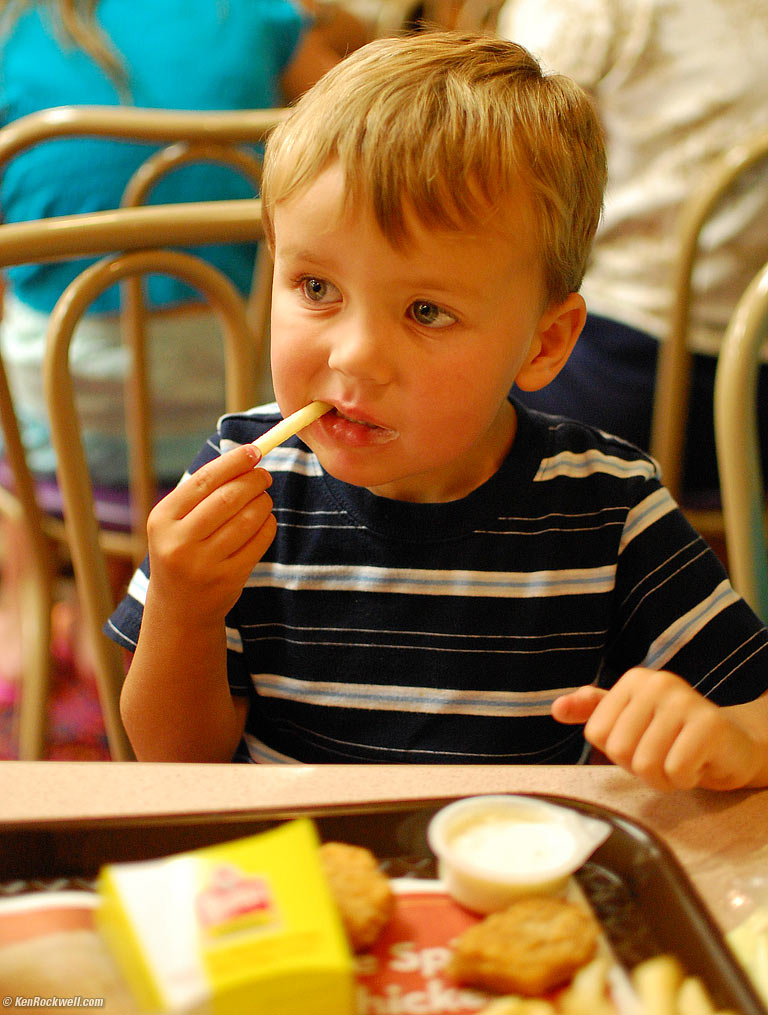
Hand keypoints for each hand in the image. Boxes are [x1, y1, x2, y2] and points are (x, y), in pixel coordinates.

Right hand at [145, 444, 275, 623]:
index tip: (254, 451)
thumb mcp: (177, 522)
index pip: (204, 480)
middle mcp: (179, 542)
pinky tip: (265, 519)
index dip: (234, 462)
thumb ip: (204, 491)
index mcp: (162, 519)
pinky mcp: (228, 578)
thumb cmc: (182, 550)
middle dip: (253, 481)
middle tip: (265, 475)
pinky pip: (258, 541)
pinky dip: (268, 524)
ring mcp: (203, 563)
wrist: (179, 607)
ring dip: (263, 502)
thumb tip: (247, 456)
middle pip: (228, 498)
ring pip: (247, 519)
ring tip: (264, 498)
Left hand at [552, 668, 764, 790]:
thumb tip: (556, 708)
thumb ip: (594, 711)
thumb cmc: (676, 736)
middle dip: (641, 768)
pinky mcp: (709, 725)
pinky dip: (684, 780)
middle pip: (619, 750)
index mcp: (634, 680)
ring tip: (680, 761)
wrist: (734, 746)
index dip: (618, 752)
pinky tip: (697, 765)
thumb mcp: (632, 720)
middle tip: (665, 756)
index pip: (597, 733)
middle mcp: (658, 683)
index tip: (644, 744)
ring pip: (646, 764)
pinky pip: (675, 771)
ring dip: (663, 777)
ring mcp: (685, 700)